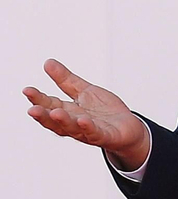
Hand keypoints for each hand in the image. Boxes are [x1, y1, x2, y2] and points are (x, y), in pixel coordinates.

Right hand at [23, 59, 149, 169]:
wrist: (129, 128)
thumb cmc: (105, 111)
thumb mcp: (85, 91)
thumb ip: (66, 80)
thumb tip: (48, 62)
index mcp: (68, 111)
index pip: (49, 105)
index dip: (38, 99)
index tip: (27, 90)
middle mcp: (74, 123)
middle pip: (55, 120)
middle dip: (43, 115)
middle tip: (32, 109)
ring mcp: (88, 131)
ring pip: (72, 128)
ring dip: (63, 121)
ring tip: (55, 113)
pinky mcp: (105, 136)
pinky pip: (95, 133)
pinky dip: (88, 128)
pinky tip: (83, 120)